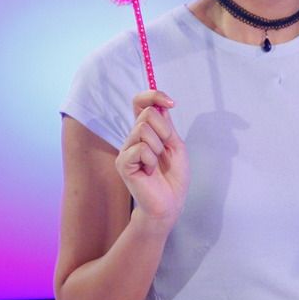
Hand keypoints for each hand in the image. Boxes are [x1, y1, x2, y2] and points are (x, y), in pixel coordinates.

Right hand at [114, 90, 189, 227]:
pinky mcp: (123, 163)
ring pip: (144, 129)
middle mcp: (133, 137)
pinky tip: (149, 172)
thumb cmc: (173, 177)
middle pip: (147, 114)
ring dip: (158, 146)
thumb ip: (167, 125)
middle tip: (165, 150)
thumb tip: (160, 104)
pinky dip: (151, 160)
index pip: (140, 102)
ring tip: (156, 163)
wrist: (170, 203)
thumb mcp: (175, 145)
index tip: (171, 103)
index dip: (153, 96)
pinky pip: (140, 148)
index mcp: (145, 131)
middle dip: (164, 130)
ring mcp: (126, 150)